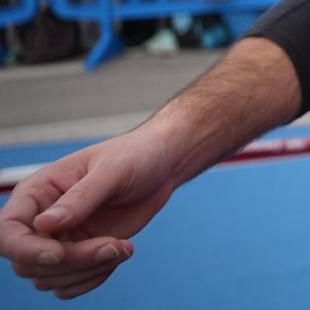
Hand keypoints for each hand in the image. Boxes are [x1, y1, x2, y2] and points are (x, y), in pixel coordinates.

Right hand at [0, 127, 176, 297]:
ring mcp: (58, 240)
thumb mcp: (113, 170)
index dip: (24, 249)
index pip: (7, 231)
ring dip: (87, 270)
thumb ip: (81, 197)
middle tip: (115, 244)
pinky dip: (93, 278)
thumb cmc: (136, 156)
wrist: (162, 166)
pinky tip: (120, 253)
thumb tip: (42, 224)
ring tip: (124, 246)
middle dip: (72, 261)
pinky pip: (68, 286)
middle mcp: (40, 220)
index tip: (58, 253)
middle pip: (29, 262)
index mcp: (37, 192)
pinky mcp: (78, 255)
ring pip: (49, 278)